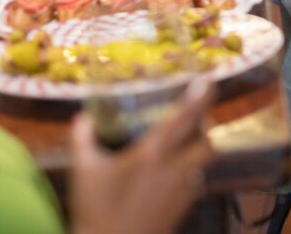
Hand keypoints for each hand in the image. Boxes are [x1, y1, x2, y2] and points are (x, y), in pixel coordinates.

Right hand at [70, 79, 214, 233]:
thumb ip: (82, 138)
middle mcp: (174, 169)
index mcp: (151, 154)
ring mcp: (182, 190)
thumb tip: (82, 117)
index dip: (200, 97)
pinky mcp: (183, 207)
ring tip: (184, 142)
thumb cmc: (95, 211)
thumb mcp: (84, 171)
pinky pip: (196, 181)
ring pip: (204, 161)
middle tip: (193, 118)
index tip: (209, 80)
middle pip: (206, 141)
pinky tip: (173, 172)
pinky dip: (191, 170)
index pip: (183, 118)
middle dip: (204, 127)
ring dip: (199, 148)